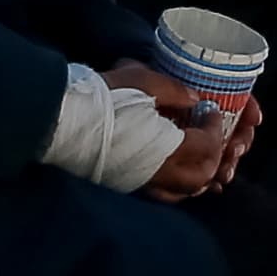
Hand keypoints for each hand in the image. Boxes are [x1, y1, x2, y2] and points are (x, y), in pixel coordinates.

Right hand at [106, 60, 243, 200]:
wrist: (62, 119)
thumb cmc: (101, 98)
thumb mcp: (142, 81)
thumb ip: (174, 91)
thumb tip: (193, 98)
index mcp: (168, 149)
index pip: (208, 146)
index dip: (215, 127)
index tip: (211, 110)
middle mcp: (160, 174)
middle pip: (203, 175)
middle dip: (214, 154)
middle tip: (210, 132)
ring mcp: (144, 184)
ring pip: (186, 191)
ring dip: (199, 172)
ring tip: (198, 152)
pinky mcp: (129, 186)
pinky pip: (165, 194)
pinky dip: (179, 184)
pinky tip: (174, 167)